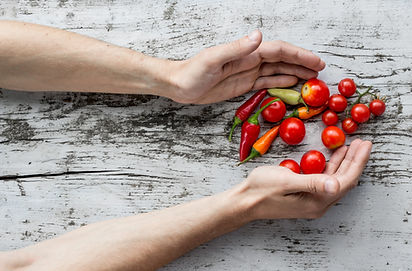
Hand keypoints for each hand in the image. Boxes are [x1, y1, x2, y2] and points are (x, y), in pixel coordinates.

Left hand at [168, 30, 324, 103]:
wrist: (179, 85)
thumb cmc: (192, 72)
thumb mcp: (213, 59)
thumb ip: (236, 48)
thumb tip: (259, 36)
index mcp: (246, 52)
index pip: (278, 51)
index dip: (299, 55)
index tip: (315, 62)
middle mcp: (250, 60)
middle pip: (282, 60)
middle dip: (302, 63)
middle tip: (321, 72)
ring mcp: (248, 72)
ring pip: (277, 71)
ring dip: (295, 73)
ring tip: (312, 79)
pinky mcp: (243, 85)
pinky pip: (266, 82)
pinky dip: (281, 83)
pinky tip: (291, 84)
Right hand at [234, 139, 371, 219]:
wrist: (244, 201)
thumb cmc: (261, 189)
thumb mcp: (285, 181)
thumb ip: (311, 183)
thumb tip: (335, 185)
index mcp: (316, 202)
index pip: (345, 181)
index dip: (357, 162)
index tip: (365, 145)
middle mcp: (318, 204)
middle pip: (344, 181)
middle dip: (354, 161)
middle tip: (363, 142)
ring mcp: (312, 201)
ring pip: (335, 180)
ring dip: (344, 163)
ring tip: (352, 146)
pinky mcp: (305, 196)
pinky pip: (325, 180)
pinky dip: (332, 166)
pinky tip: (334, 156)